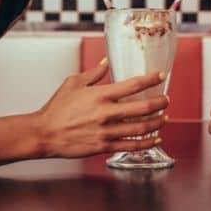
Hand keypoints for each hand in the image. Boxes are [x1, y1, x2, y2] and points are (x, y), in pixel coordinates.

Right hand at [35, 60, 169, 157]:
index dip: (151, 79)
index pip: (133, 85)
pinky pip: (131, 145)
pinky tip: (155, 139)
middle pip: (143, 108)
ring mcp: (106, 131)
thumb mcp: (72, 84)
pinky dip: (147, 143)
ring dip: (157, 122)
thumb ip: (93, 74)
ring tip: (164, 118)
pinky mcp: (104, 146)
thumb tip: (105, 63)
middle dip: (160, 103)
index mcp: (99, 95)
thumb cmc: (56, 109)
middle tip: (166, 100)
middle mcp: (106, 113)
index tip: (160, 76)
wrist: (44, 133)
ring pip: (141, 128)